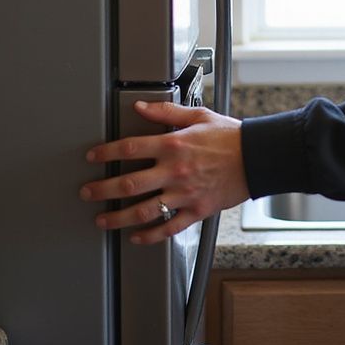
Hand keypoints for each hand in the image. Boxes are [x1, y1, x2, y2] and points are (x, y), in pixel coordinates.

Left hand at [79, 101, 248, 244]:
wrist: (257, 157)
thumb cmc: (230, 137)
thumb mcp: (198, 115)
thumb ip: (166, 112)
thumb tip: (140, 107)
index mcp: (173, 144)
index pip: (130, 148)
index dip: (106, 152)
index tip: (92, 157)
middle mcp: (175, 171)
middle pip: (129, 183)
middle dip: (103, 189)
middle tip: (87, 193)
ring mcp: (184, 194)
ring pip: (143, 210)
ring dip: (118, 217)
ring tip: (102, 220)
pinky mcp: (196, 211)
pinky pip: (168, 228)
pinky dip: (149, 235)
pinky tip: (136, 237)